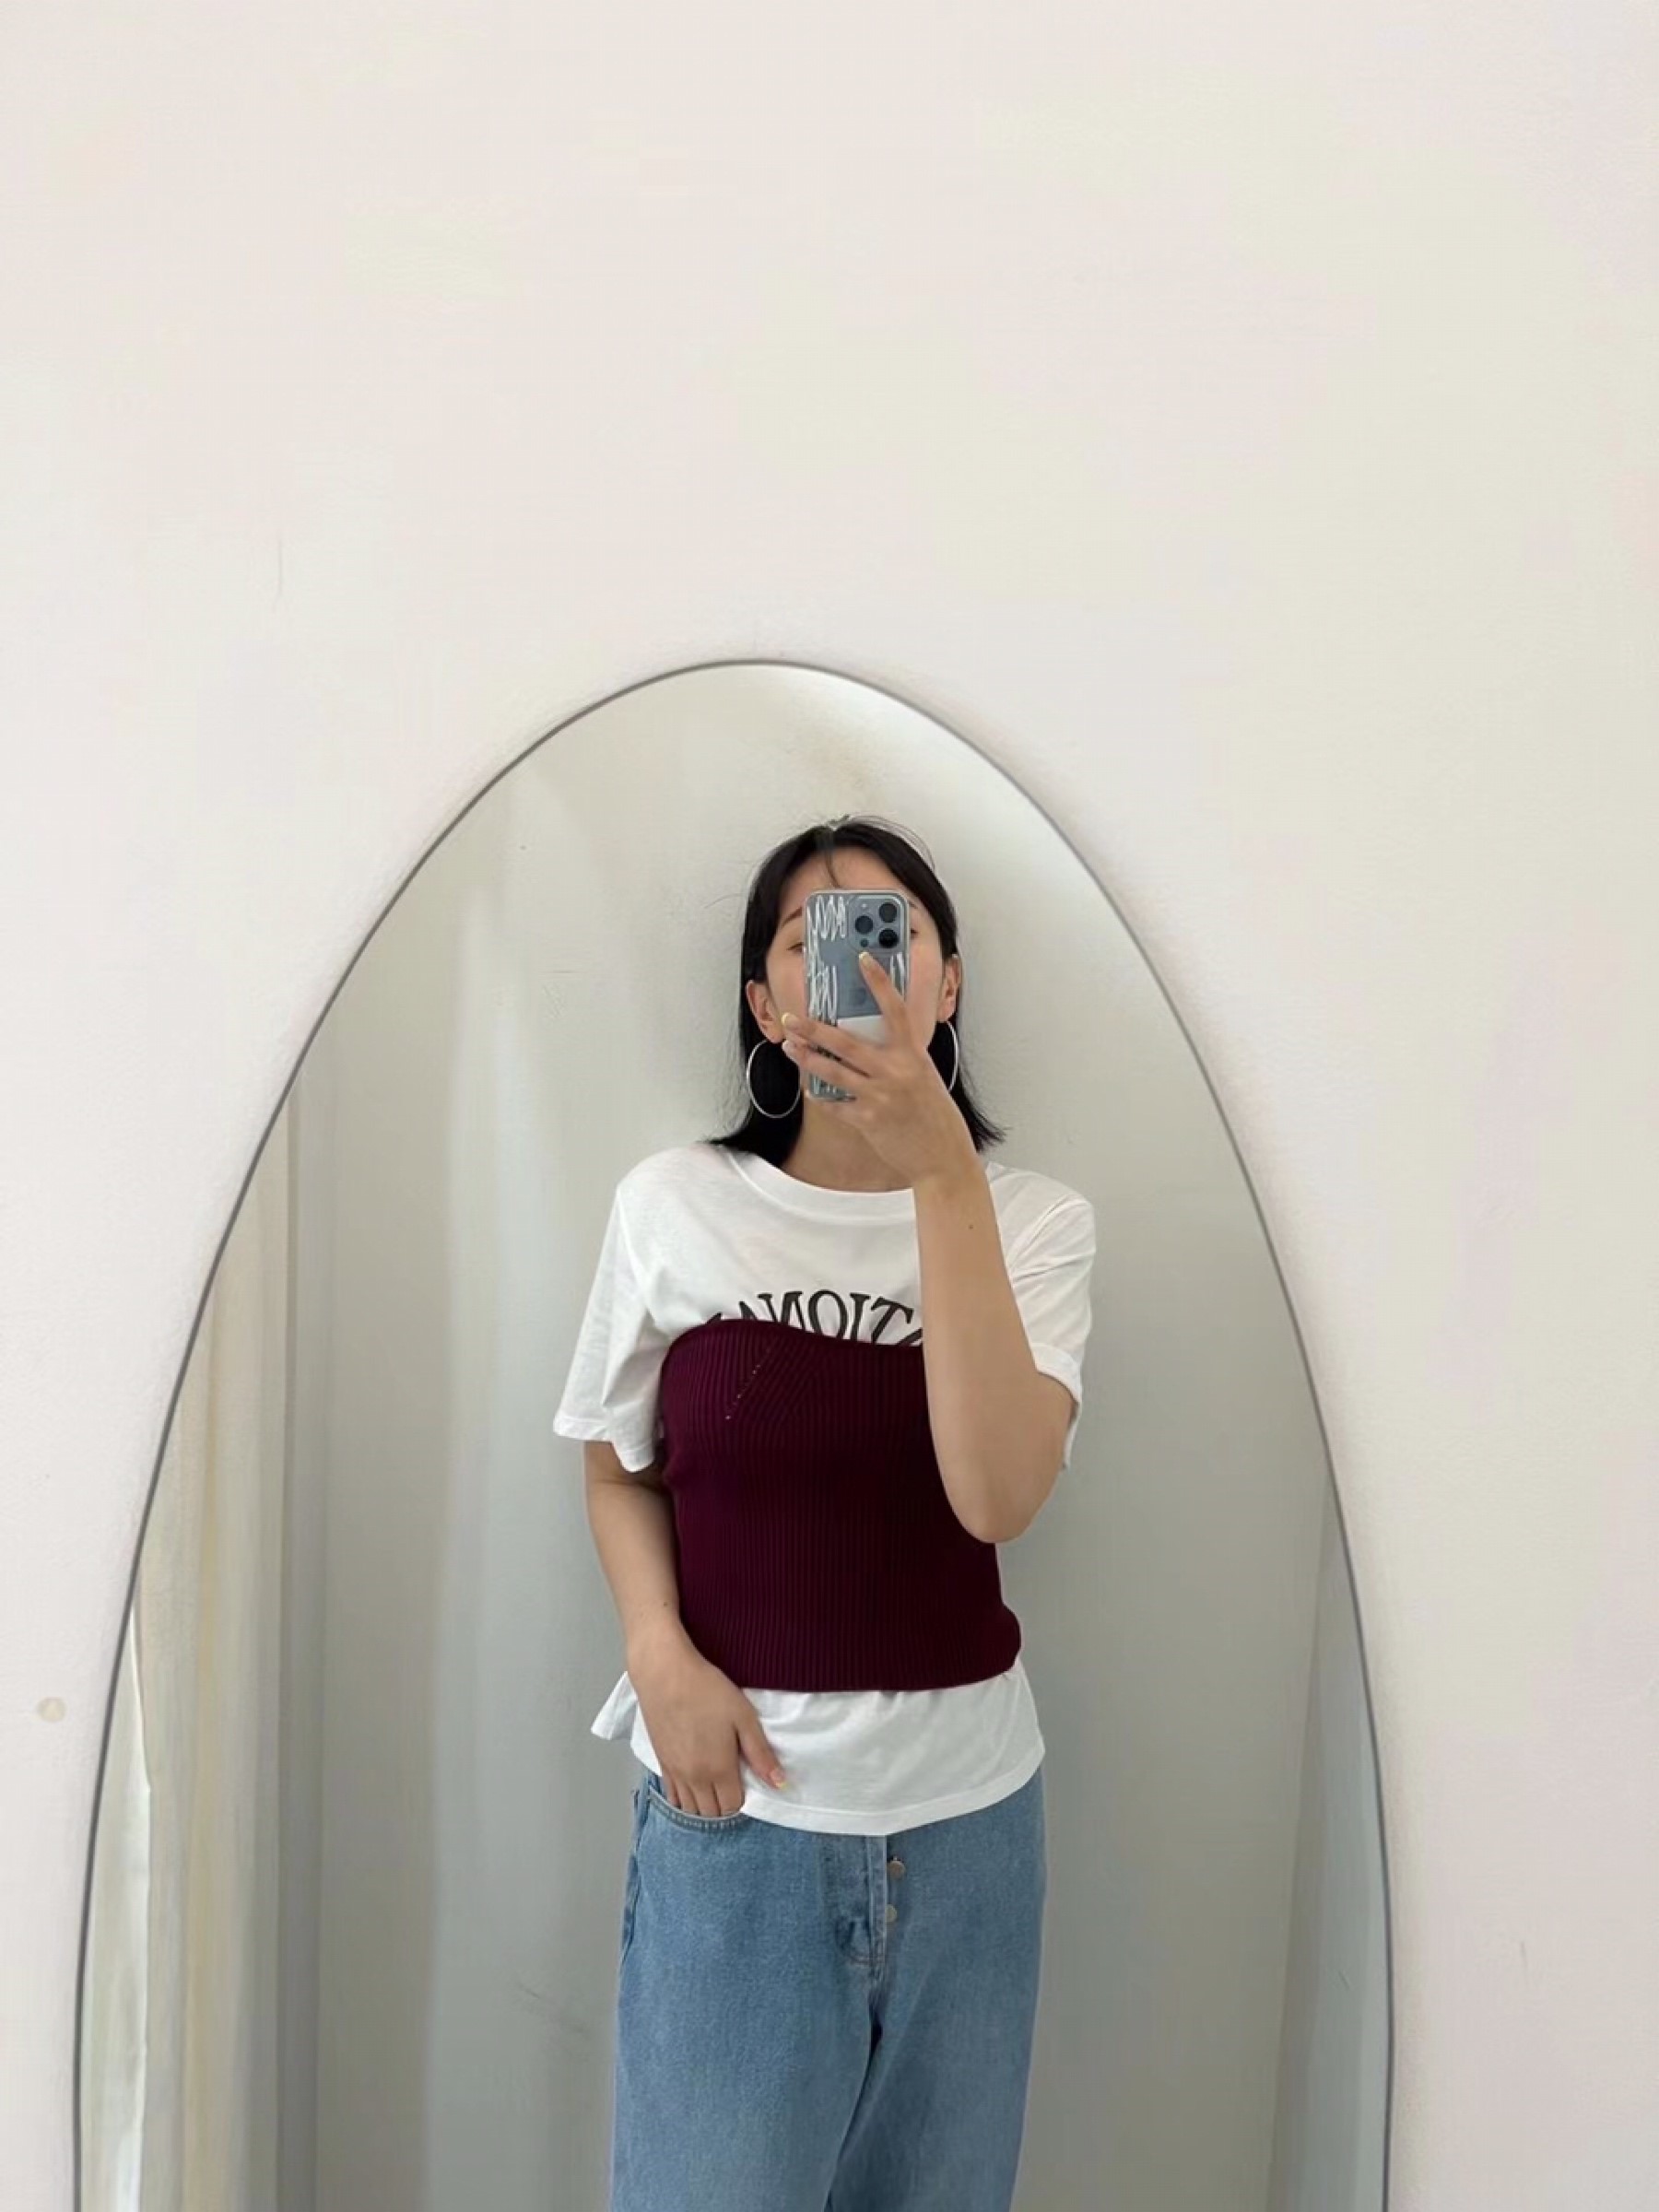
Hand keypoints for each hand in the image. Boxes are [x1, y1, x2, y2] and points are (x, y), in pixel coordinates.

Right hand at [629, 1633, 785, 1815]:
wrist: (665, 1673)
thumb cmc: (707, 1690)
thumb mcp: (743, 1717)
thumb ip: (761, 1754)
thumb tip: (779, 1783)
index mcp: (718, 1769)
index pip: (733, 1806)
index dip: (743, 1801)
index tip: (747, 1785)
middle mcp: (694, 1778)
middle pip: (711, 1813)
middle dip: (724, 1807)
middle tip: (733, 1787)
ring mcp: (674, 1772)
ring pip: (690, 1810)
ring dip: (704, 1807)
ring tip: (714, 1789)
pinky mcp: (661, 1763)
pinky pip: (672, 1797)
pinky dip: (684, 1800)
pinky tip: (693, 1787)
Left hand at [780, 950, 979, 1190]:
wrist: (943, 1157)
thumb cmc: (935, 1116)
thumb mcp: (924, 1078)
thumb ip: (900, 1059)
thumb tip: (869, 1046)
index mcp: (913, 1055)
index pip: (895, 1009)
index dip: (879, 982)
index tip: (863, 959)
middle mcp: (896, 1071)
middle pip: (846, 1042)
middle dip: (814, 1029)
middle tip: (793, 1018)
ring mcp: (880, 1097)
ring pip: (832, 1072)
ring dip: (807, 1059)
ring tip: (790, 1047)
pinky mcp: (868, 1121)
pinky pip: (835, 1104)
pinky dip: (821, 1096)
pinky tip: (811, 1090)